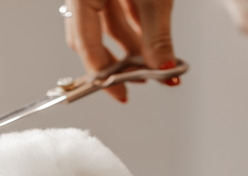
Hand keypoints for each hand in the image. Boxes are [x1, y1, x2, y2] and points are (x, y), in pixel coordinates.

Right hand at [63, 0, 177, 101]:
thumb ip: (156, 35)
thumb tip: (162, 67)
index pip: (85, 44)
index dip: (103, 73)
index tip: (120, 92)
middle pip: (91, 39)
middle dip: (118, 62)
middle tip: (137, 80)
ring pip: (107, 25)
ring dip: (130, 47)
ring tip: (151, 62)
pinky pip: (117, 11)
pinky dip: (133, 28)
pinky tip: (149, 40)